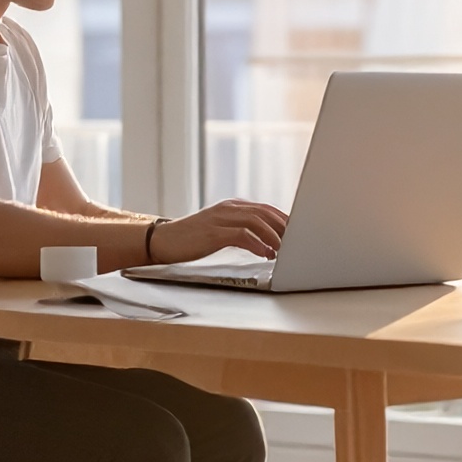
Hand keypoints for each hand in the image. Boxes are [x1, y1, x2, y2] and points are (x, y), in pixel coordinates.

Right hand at [149, 199, 287, 262]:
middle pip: (264, 213)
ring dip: (273, 236)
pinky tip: (266, 254)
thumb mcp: (219, 229)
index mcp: (232, 206)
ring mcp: (220, 219)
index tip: (298, 232)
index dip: (283, 219)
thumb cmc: (192, 238)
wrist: (164, 240)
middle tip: (298, 241)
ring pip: (256, 222)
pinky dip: (257, 244)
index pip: (265, 209)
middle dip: (283, 227)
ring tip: (285, 250)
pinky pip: (241, 236)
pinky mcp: (213, 233)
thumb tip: (267, 241)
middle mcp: (228, 208)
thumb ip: (240, 230)